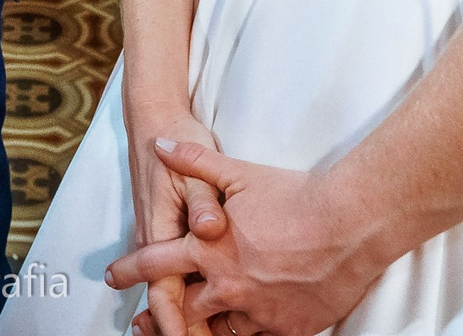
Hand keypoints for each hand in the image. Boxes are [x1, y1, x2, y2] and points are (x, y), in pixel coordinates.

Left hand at [109, 141, 389, 335]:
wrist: (349, 224)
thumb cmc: (294, 196)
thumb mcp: (238, 173)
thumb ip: (195, 162)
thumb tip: (161, 144)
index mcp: (208, 250)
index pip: (155, 264)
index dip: (130, 270)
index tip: (113, 276)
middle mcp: (227, 286)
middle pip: (182, 309)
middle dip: (162, 315)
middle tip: (146, 321)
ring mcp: (257, 311)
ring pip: (217, 331)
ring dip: (202, 329)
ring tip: (190, 331)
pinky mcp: (287, 326)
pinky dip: (243, 333)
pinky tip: (238, 329)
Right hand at [121, 109, 229, 335]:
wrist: (152, 116)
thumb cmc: (176, 137)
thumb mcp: (194, 168)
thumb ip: (204, 201)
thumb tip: (211, 228)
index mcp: (160, 228)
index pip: (163, 288)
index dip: (174, 321)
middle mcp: (154, 236)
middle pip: (162, 294)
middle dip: (176, 326)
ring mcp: (158, 233)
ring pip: (165, 282)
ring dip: (177, 312)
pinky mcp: (166, 227)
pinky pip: (170, 267)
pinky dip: (181, 290)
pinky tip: (198, 302)